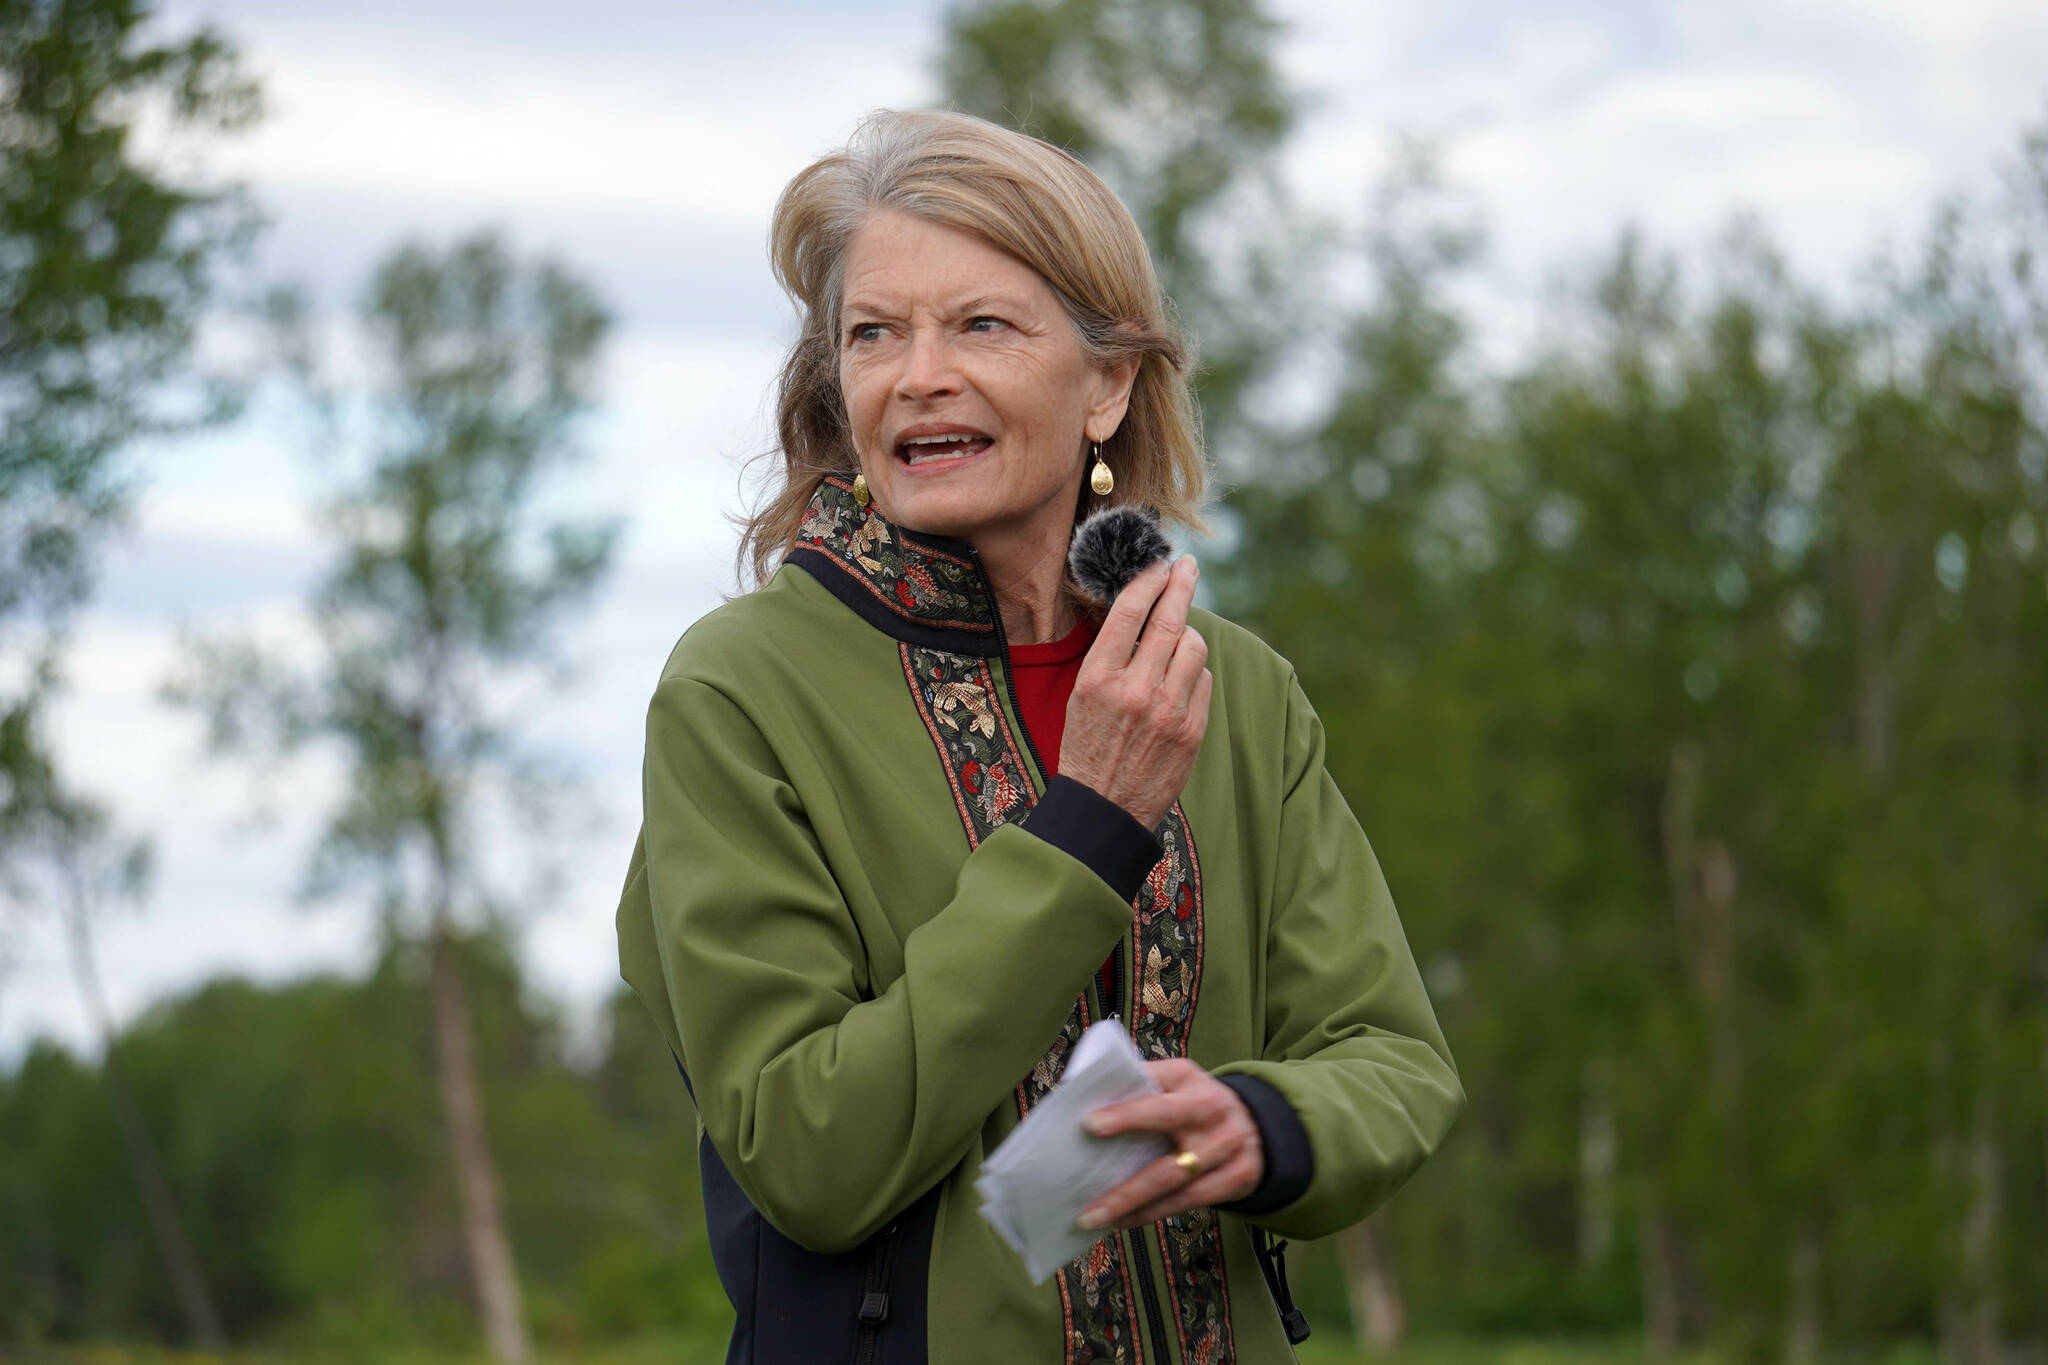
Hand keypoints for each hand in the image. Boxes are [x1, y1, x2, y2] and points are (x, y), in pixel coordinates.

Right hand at [1057, 554, 1210, 829]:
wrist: (1104, 808)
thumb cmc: (1087, 748)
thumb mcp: (1081, 696)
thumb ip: (1111, 657)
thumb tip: (1142, 612)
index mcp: (1099, 678)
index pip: (1130, 611)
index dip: (1149, 579)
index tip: (1159, 564)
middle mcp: (1136, 690)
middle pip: (1170, 620)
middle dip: (1182, 584)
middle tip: (1188, 566)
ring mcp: (1169, 711)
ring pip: (1194, 647)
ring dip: (1188, 634)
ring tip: (1177, 638)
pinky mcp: (1193, 730)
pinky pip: (1203, 680)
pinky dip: (1194, 671)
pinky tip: (1180, 679)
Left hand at [1075, 1059, 1262, 1231]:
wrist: (1258, 1126)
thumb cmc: (1195, 1104)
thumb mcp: (1175, 1083)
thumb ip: (1138, 1088)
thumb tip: (1080, 1100)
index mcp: (1188, 1079)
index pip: (1154, 1090)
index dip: (1124, 1110)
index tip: (1088, 1124)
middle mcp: (1211, 1109)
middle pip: (1166, 1134)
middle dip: (1125, 1153)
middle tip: (1084, 1183)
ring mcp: (1226, 1146)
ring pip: (1173, 1178)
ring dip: (1130, 1201)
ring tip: (1092, 1217)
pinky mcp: (1236, 1178)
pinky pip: (1187, 1201)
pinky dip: (1151, 1213)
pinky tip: (1123, 1221)